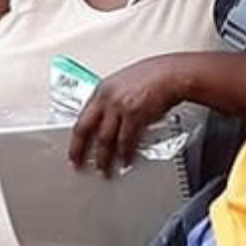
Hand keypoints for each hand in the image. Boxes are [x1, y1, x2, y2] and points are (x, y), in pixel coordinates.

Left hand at [67, 55, 180, 174]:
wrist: (171, 74)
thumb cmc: (153, 76)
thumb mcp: (122, 84)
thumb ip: (111, 101)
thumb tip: (106, 120)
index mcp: (102, 90)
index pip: (81, 118)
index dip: (75, 138)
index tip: (73, 150)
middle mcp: (107, 98)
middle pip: (86, 129)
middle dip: (80, 150)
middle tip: (78, 164)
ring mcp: (119, 107)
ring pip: (105, 139)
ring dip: (104, 158)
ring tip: (104, 170)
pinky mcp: (135, 115)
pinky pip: (126, 141)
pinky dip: (125, 154)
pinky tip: (125, 161)